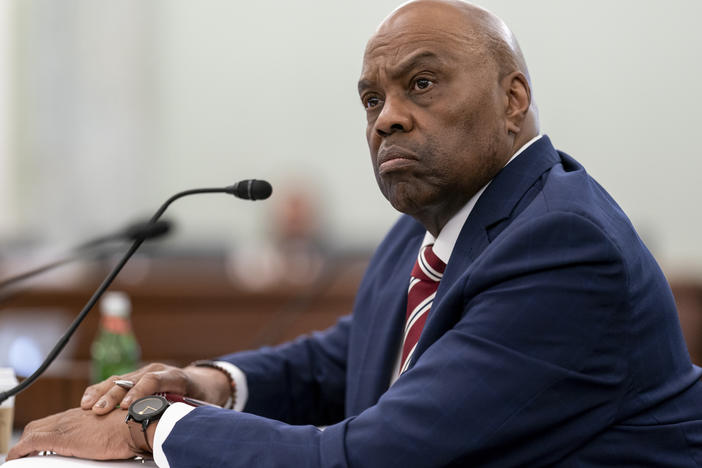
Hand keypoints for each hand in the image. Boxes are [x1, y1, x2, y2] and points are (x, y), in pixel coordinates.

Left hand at [6, 407, 135, 460]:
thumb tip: (105, 444)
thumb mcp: (114, 429)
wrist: (135, 425)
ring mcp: (66, 425)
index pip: (56, 420)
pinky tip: (15, 458)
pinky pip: (31, 442)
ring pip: (33, 430)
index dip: (44, 431)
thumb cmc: (131, 428)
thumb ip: (103, 433)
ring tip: (19, 457)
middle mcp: (73, 416)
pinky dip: (19, 451)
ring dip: (23, 445)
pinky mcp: (62, 438)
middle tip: (25, 452)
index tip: (40, 443)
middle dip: (29, 437)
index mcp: (85, 414)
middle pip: (40, 423)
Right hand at [81, 362, 230, 414]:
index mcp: (175, 377)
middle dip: (114, 395)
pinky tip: (87, 402)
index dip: (139, 393)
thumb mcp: (199, 406)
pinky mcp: (136, 378)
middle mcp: (158, 370)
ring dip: (102, 393)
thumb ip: (185, 412)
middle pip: (132, 379)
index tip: (127, 407)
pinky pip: (115, 383)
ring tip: (87, 406)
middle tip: (100, 411)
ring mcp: (145, 372)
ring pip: (119, 379)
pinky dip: (100, 392)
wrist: (203, 382)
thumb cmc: (201, 398)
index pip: (154, 380)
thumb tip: (176, 427)